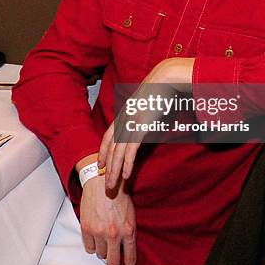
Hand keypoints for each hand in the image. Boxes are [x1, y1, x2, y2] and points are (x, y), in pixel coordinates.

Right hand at [80, 175, 136, 264]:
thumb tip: (124, 252)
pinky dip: (92, 245)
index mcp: (128, 231)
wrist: (101, 182)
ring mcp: (99, 232)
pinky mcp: (87, 228)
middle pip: (113, 263)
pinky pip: (89, 247)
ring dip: (102, 250)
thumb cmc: (118, 196)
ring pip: (100, 254)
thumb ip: (128, 234)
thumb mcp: (130, 216)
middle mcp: (114, 234)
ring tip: (103, 237)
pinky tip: (94, 236)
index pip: (130, 259)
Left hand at [98, 58, 194, 189]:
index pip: (108, 137)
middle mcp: (123, 120)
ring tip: (112, 186)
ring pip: (118, 153)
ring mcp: (130, 123)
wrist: (164, 79)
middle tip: (104, 183)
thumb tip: (145, 122)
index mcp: (124, 114)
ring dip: (114, 171)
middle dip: (107, 167)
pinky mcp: (140, 127)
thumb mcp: (146, 104)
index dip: (103, 151)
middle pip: (110, 148)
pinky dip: (127, 164)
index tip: (100, 164)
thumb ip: (142, 115)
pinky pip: (130, 150)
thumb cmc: (159, 91)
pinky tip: (126, 175)